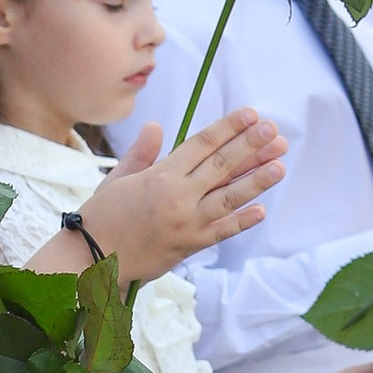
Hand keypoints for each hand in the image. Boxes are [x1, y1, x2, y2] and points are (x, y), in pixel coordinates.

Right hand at [81, 107, 281, 278]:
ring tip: (279, 165)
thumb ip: (142, 153)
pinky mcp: (188, 246)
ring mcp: (186, 223)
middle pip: (221, 166)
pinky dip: (241, 221)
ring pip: (228, 198)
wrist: (92, 258)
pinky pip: (221, 232)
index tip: (250, 115)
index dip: (229, 128)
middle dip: (251, 146)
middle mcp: (177, 197)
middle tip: (274, 132)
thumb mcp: (118, 178)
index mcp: (160, 175)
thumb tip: (157, 127)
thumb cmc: (102, 216)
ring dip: (256, 181)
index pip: (202, 144)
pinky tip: (261, 210)